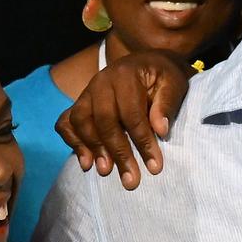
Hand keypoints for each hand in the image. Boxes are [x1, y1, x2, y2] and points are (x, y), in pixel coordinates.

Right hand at [56, 50, 192, 189]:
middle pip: (104, 121)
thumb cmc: (164, 75)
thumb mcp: (175, 83)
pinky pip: (66, 122)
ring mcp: (87, 92)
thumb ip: (167, 103)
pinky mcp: (80, 102)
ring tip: (106, 171)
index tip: (154, 166)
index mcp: (126, 75)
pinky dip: (73, 142)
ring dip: (93, 149)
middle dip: (118, 152)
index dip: (143, 142)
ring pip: (81, 122)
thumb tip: (160, 130)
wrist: (148, 62)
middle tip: (131, 179)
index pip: (132, 114)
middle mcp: (101, 82)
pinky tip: (86, 162)